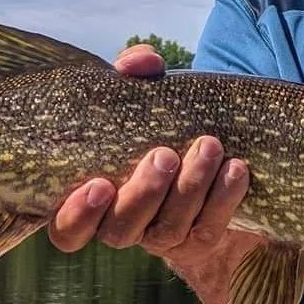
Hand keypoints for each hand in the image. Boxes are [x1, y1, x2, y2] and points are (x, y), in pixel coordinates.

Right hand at [47, 43, 264, 303]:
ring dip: (191, 187)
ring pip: (169, 228)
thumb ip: (134, 75)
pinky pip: (209, 228)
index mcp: (92, 200)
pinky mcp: (199, 241)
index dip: (77, 214)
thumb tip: (140, 62)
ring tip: (209, 146)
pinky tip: (236, 168)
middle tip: (165, 154)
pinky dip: (224, 197)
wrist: (209, 152)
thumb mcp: (142, 97)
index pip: (67, 229)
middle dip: (145, 192)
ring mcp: (161, 237)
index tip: (99, 184)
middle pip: (122, 228)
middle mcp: (121, 225)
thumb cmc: (158, 124)